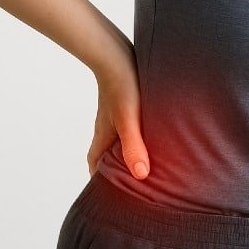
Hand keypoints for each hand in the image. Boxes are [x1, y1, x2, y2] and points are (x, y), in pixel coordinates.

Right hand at [89, 62, 149, 180]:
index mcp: (102, 136)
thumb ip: (134, 147)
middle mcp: (106, 128)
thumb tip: (141, 175)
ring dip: (128, 150)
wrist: (116, 53)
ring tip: (148, 161)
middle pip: (107, 154)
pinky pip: (128, 125)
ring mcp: (115, 115)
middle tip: (134, 183)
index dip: (99, 181)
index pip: (95, 165)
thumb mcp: (129, 120)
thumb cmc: (122, 86)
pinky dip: (137, 134)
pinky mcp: (125, 103)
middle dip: (116, 169)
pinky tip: (153, 132)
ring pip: (118, 139)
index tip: (110, 195)